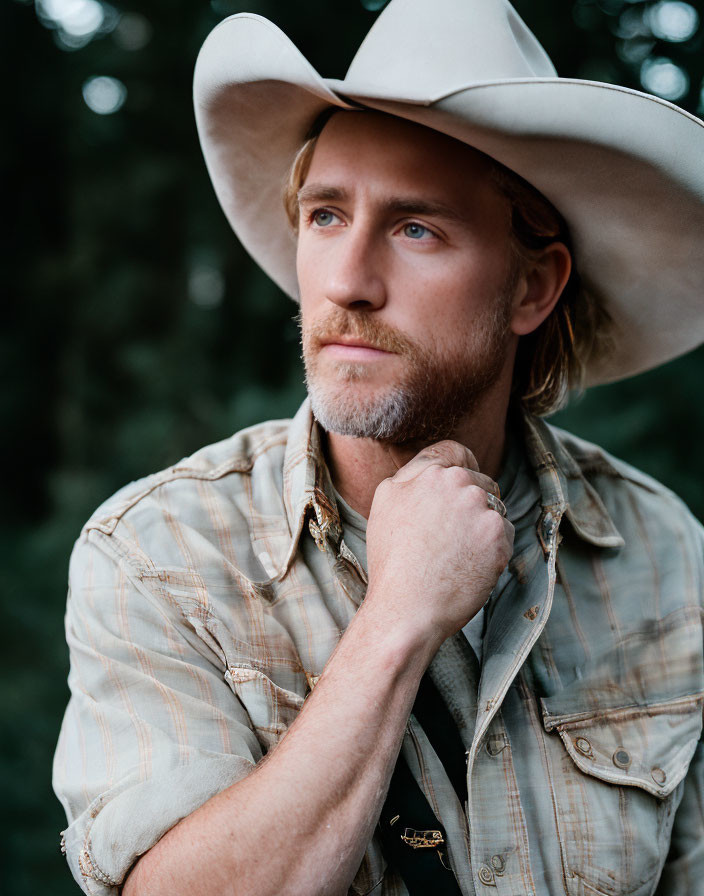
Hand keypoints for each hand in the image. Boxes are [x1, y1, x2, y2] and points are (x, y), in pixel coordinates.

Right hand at [365, 440, 513, 652]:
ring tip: (456, 555)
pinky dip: (494, 550)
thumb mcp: (386, 502)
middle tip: (448, 539)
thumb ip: (413, 475)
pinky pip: (505, 534)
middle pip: (480, 482)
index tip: (458, 490)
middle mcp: (456, 483)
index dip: (461, 468)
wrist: (406, 609)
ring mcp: (479, 508)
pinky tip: (470, 567)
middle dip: (472, 505)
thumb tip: (439, 467)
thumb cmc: (392, 562)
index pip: (456, 452)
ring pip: (495, 509)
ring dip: (483, 528)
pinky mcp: (497, 535)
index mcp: (428, 472)